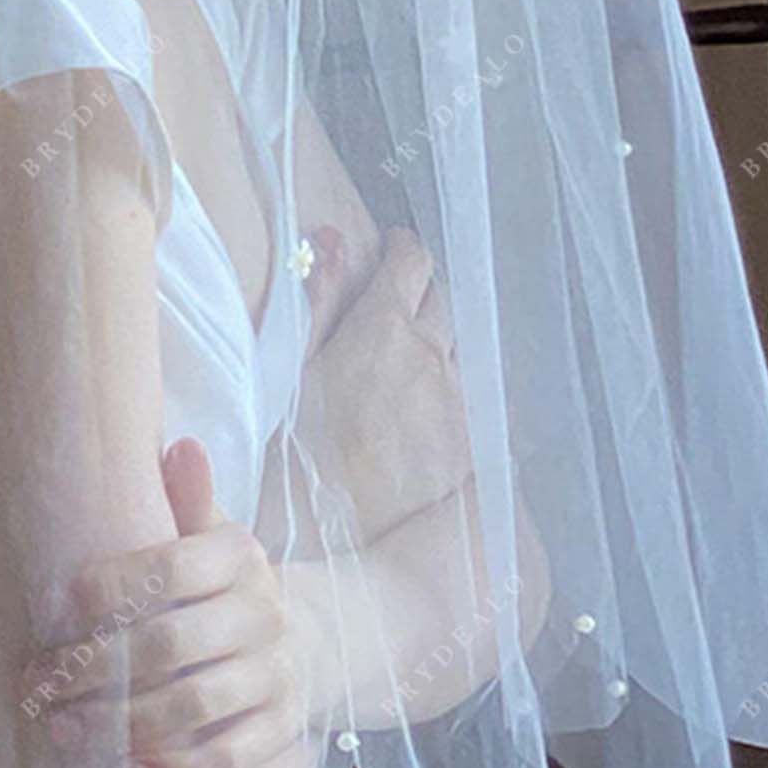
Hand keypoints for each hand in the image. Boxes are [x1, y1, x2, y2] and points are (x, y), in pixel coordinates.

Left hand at [22, 438, 320, 767]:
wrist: (313, 637)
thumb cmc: (229, 585)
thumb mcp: (214, 535)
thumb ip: (187, 499)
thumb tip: (178, 445)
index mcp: (240, 558)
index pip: (172, 567)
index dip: (113, 585)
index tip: (60, 602)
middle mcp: (263, 615)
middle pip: (170, 646)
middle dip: (94, 667)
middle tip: (39, 681)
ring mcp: (275, 676)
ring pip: (191, 708)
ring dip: (118, 723)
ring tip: (63, 729)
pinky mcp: (281, 728)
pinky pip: (225, 757)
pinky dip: (171, 767)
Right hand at [299, 226, 474, 545]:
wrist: (339, 528)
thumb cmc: (303, 448)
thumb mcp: (295, 364)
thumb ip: (320, 298)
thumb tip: (330, 240)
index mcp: (384, 327)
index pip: (411, 262)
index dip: (402, 248)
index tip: (394, 248)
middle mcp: (431, 354)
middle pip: (442, 298)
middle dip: (423, 289)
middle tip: (400, 299)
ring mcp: (457, 398)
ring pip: (461, 346)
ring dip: (439, 341)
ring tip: (412, 359)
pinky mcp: (472, 440)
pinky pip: (471, 397)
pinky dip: (451, 391)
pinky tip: (427, 411)